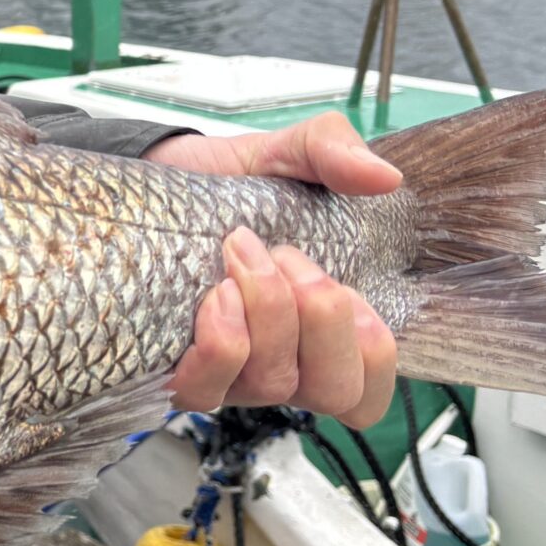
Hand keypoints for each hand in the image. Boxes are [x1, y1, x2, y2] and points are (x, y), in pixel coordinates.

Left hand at [152, 113, 400, 428]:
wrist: (162, 175)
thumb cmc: (236, 182)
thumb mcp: (289, 154)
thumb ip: (335, 153)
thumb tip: (382, 176)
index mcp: (325, 330)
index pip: (369, 390)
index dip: (370, 349)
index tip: (345, 285)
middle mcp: (284, 363)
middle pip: (333, 392)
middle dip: (323, 319)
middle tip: (286, 255)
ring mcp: (232, 372)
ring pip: (274, 385)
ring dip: (269, 315)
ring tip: (241, 254)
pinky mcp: (179, 367)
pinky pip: (207, 391)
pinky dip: (221, 345)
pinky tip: (214, 295)